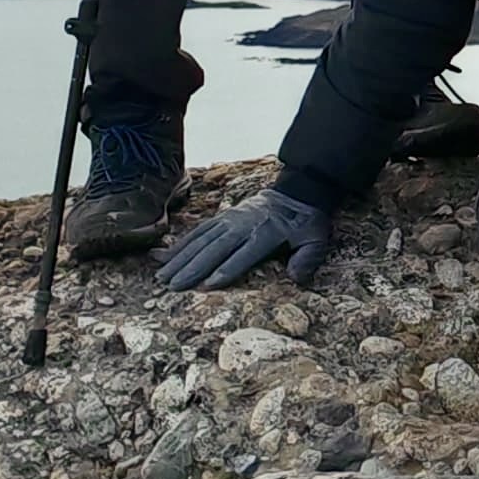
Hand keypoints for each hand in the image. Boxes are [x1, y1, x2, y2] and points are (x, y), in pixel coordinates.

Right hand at [157, 190, 332, 290]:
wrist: (298, 192)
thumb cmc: (306, 222)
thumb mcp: (317, 239)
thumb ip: (308, 258)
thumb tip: (296, 278)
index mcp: (268, 232)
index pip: (244, 254)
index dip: (226, 269)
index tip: (207, 285)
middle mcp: (244, 225)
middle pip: (215, 248)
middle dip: (192, 268)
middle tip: (172, 286)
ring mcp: (230, 219)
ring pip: (201, 240)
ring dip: (180, 258)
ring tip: (161, 276)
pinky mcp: (222, 217)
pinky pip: (198, 231)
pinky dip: (180, 244)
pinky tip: (163, 256)